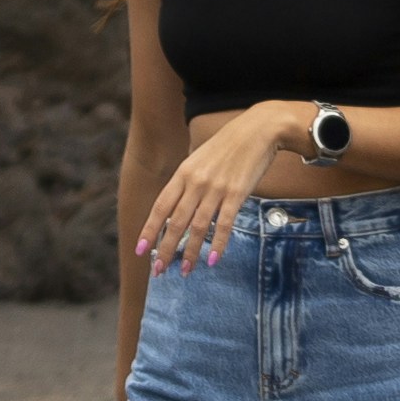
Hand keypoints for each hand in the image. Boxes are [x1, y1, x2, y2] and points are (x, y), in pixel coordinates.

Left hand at [131, 102, 304, 274]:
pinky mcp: (236, 193)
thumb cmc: (228, 145)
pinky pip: (224, 224)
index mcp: (183, 173)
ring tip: (185, 270)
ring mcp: (216, 188)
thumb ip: (188, 180)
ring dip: (190, 252)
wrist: (258, 130)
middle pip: (175, 221)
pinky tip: (213, 260)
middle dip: (166, 249)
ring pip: (197, 227)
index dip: (149, 230)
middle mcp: (196, 182)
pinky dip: (218, 244)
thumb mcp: (200, 158)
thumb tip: (177, 205)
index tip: (141, 250)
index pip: (160, 207)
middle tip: (160, 271)